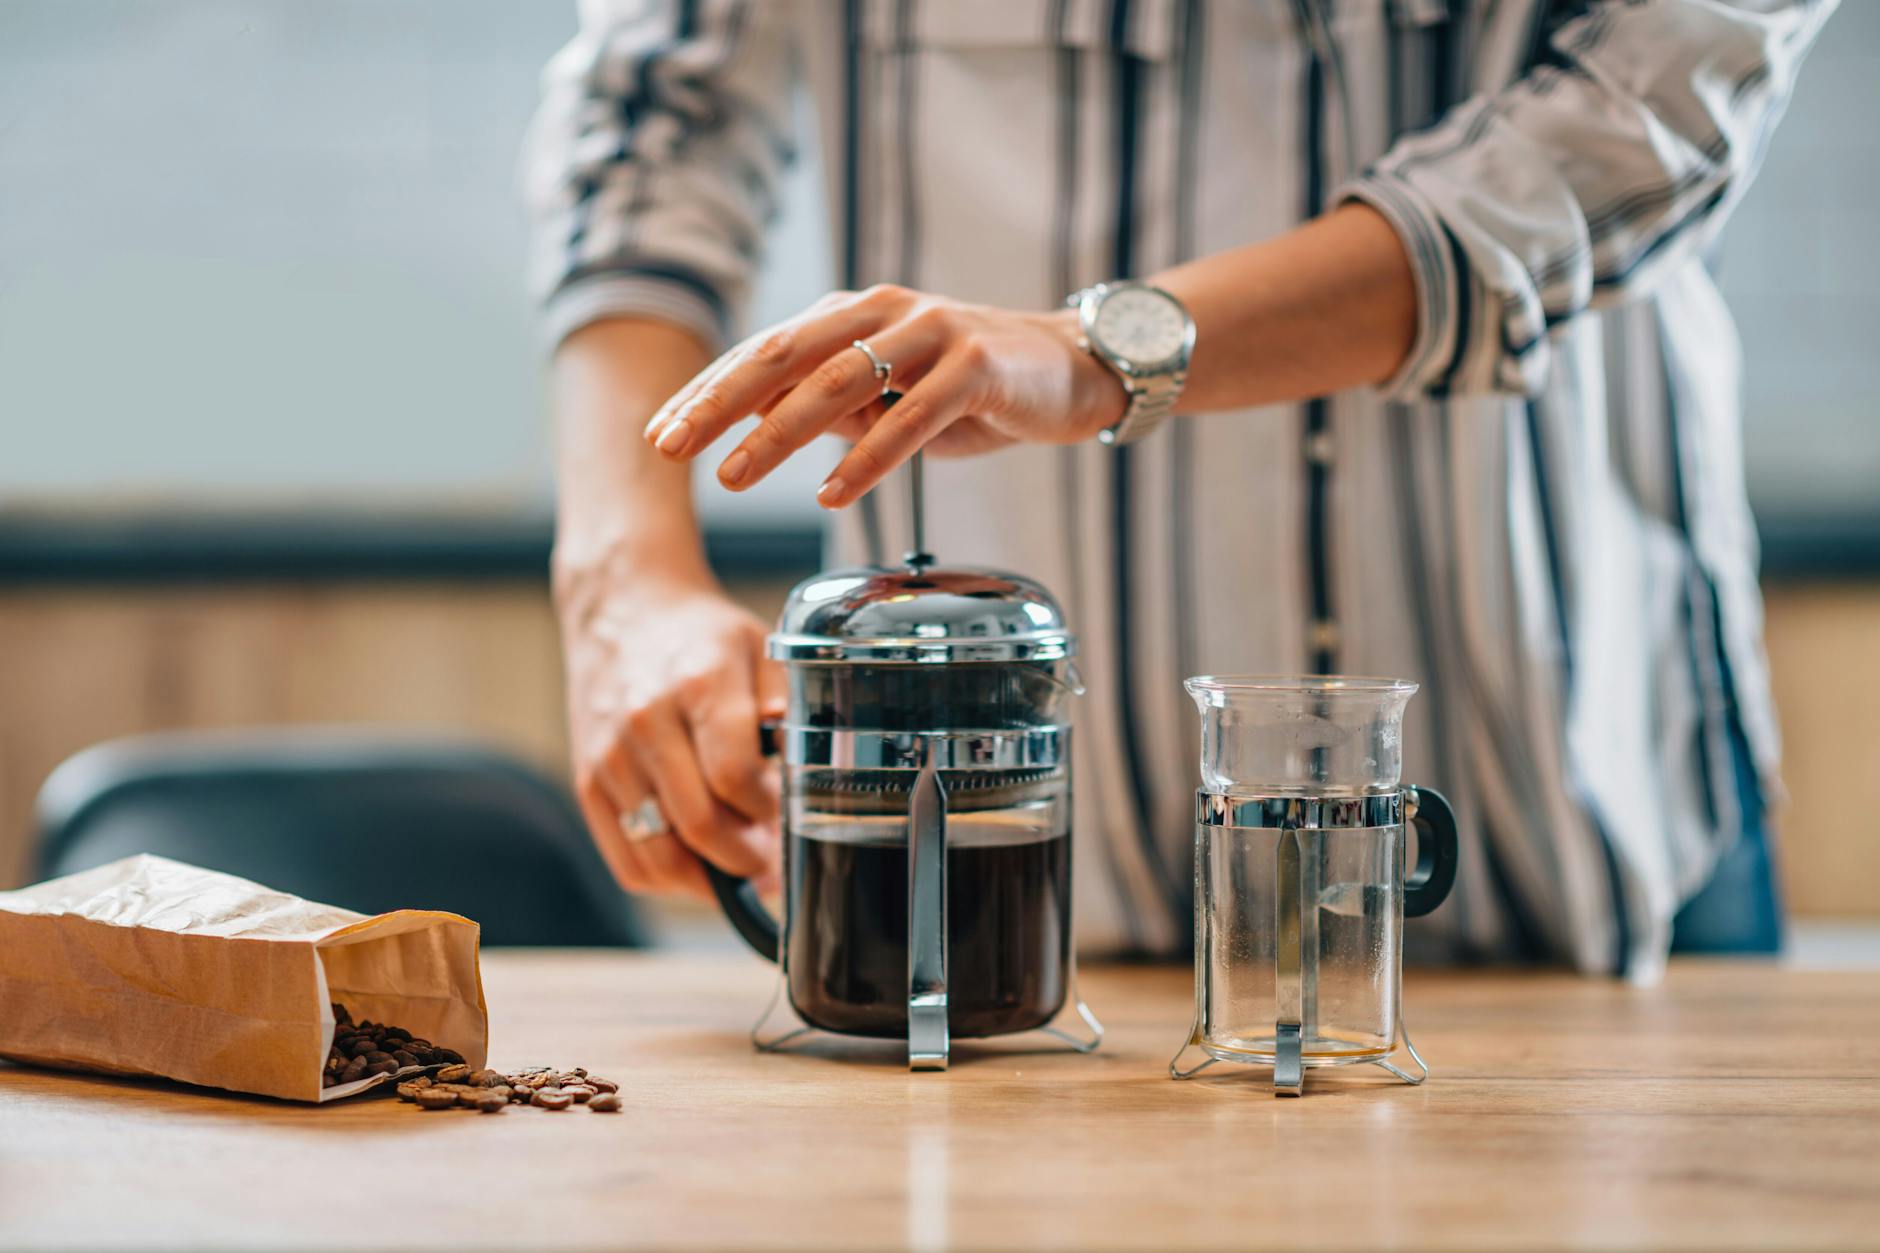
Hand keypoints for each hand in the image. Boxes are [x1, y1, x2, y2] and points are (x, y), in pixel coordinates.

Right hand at [556, 563, 782, 898]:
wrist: (623, 608)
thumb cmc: (701, 635)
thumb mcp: (760, 648)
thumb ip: (786, 707)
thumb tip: (800, 771)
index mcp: (698, 684)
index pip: (734, 776)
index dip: (769, 811)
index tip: (784, 813)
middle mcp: (645, 722)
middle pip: (698, 824)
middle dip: (746, 856)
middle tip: (771, 857)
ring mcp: (610, 757)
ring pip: (660, 855)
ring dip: (708, 877)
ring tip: (738, 864)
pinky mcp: (587, 782)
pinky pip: (627, 861)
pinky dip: (668, 878)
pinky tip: (698, 866)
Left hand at [640, 285, 1126, 507]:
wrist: (1073, 367)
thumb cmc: (974, 386)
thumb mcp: (890, 398)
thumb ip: (831, 408)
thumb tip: (762, 431)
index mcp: (852, 315)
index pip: (764, 351)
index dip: (707, 391)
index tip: (658, 433)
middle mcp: (884, 312)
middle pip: (785, 355)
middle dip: (720, 403)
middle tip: (671, 446)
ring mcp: (932, 333)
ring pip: (840, 381)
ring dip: (779, 432)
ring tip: (734, 476)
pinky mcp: (976, 366)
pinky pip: (912, 416)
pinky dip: (868, 457)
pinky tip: (832, 493)